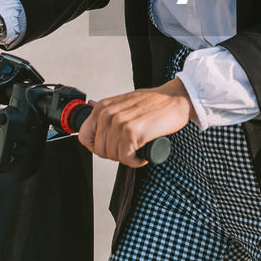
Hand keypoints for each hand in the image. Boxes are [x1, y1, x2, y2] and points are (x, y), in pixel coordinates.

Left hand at [78, 79, 194, 166]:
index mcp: (103, 107)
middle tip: (129, 149)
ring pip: (113, 155)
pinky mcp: (132, 133)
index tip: (110, 148)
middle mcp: (108, 114)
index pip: (84, 136)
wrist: (176, 99)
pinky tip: (143, 154)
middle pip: (99, 150)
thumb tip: (91, 105)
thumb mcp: (125, 101)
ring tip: (138, 149)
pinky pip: (126, 158)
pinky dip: (136, 161)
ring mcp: (120, 123)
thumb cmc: (155, 103)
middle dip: (115, 154)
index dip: (96, 147)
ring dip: (127, 158)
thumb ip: (108, 107)